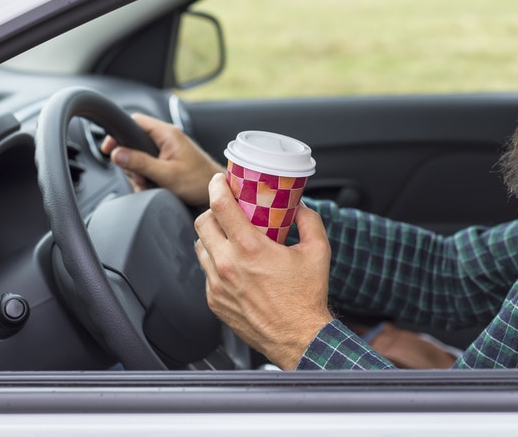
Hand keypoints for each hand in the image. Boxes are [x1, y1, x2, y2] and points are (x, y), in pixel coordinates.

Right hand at [101, 113, 223, 205]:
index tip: (109, 149)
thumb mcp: (166, 174)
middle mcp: (166, 138)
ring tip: (150, 184)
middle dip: (131, 162)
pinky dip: (146, 177)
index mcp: (166, 133)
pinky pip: (148, 166)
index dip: (118, 133)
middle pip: (134, 142)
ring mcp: (167, 150)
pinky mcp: (168, 161)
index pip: (134, 121)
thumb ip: (141, 163)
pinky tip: (153, 187)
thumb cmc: (199, 181)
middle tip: (140, 177)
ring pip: (139, 157)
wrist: (216, 192)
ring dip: (139, 173)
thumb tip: (117, 153)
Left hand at [194, 173, 332, 369]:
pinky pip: (206, 272)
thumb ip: (310, 221)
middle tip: (228, 208)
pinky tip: (235, 264)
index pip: (220, 206)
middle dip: (213, 209)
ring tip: (230, 236)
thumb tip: (300, 206)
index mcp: (250, 249)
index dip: (216, 186)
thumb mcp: (318, 251)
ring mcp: (217, 285)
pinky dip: (216, 261)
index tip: (220, 180)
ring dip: (212, 235)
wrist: (298, 337)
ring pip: (200, 247)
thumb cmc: (307, 297)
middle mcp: (227, 265)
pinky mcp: (214, 301)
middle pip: (202, 222)